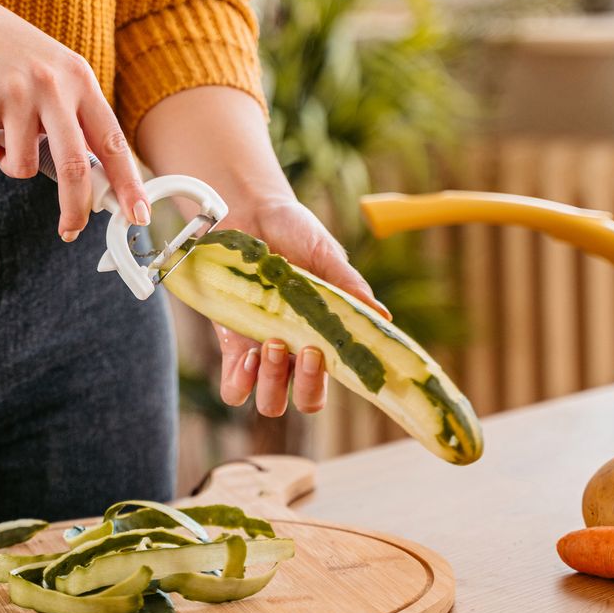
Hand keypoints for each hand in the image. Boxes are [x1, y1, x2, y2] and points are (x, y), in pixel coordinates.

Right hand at [0, 0, 148, 239]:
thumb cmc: (6, 53)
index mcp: (79, 79)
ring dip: (10, 164)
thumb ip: (73, 115)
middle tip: (71, 228)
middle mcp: (52, 86)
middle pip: (73, 166)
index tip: (139, 213)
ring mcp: (14, 94)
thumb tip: (89, 177)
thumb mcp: (53, 72)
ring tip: (2, 132)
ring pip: (21, 167)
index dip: (128, 183)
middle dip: (74, 207)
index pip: (113, 141)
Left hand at [213, 199, 391, 416]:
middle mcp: (295, 350)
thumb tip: (382, 318)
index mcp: (324, 334)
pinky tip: (247, 356)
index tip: (332, 358)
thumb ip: (349, 287)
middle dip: (308, 386)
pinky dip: (241, 383)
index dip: (341, 382)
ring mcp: (262, 350)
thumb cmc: (292, 230)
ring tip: (272, 345)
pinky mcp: (231, 343)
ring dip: (273, 385)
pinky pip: (234, 388)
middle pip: (306, 400)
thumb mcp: (325, 255)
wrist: (247, 211)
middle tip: (305, 349)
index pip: (340, 378)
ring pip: (272, 401)